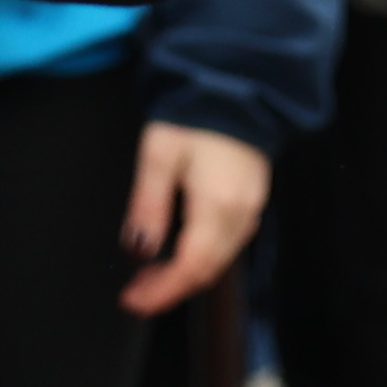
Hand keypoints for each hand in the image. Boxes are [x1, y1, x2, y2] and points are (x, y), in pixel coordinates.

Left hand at [117, 122, 273, 313]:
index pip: (190, 267)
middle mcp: (241, 214)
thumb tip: (139, 249)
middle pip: (208, 270)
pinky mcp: (254, 198)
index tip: (132, 302)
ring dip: (186, 274)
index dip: (161, 292)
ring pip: (220, 260)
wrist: (237, 84)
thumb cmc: (195, 114)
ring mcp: (253, 206)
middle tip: (136, 292)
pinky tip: (180, 251)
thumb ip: (148, 206)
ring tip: (151, 276)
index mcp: (217, 206)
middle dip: (170, 288)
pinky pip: (230, 242)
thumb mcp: (159, 155)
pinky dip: (203, 256)